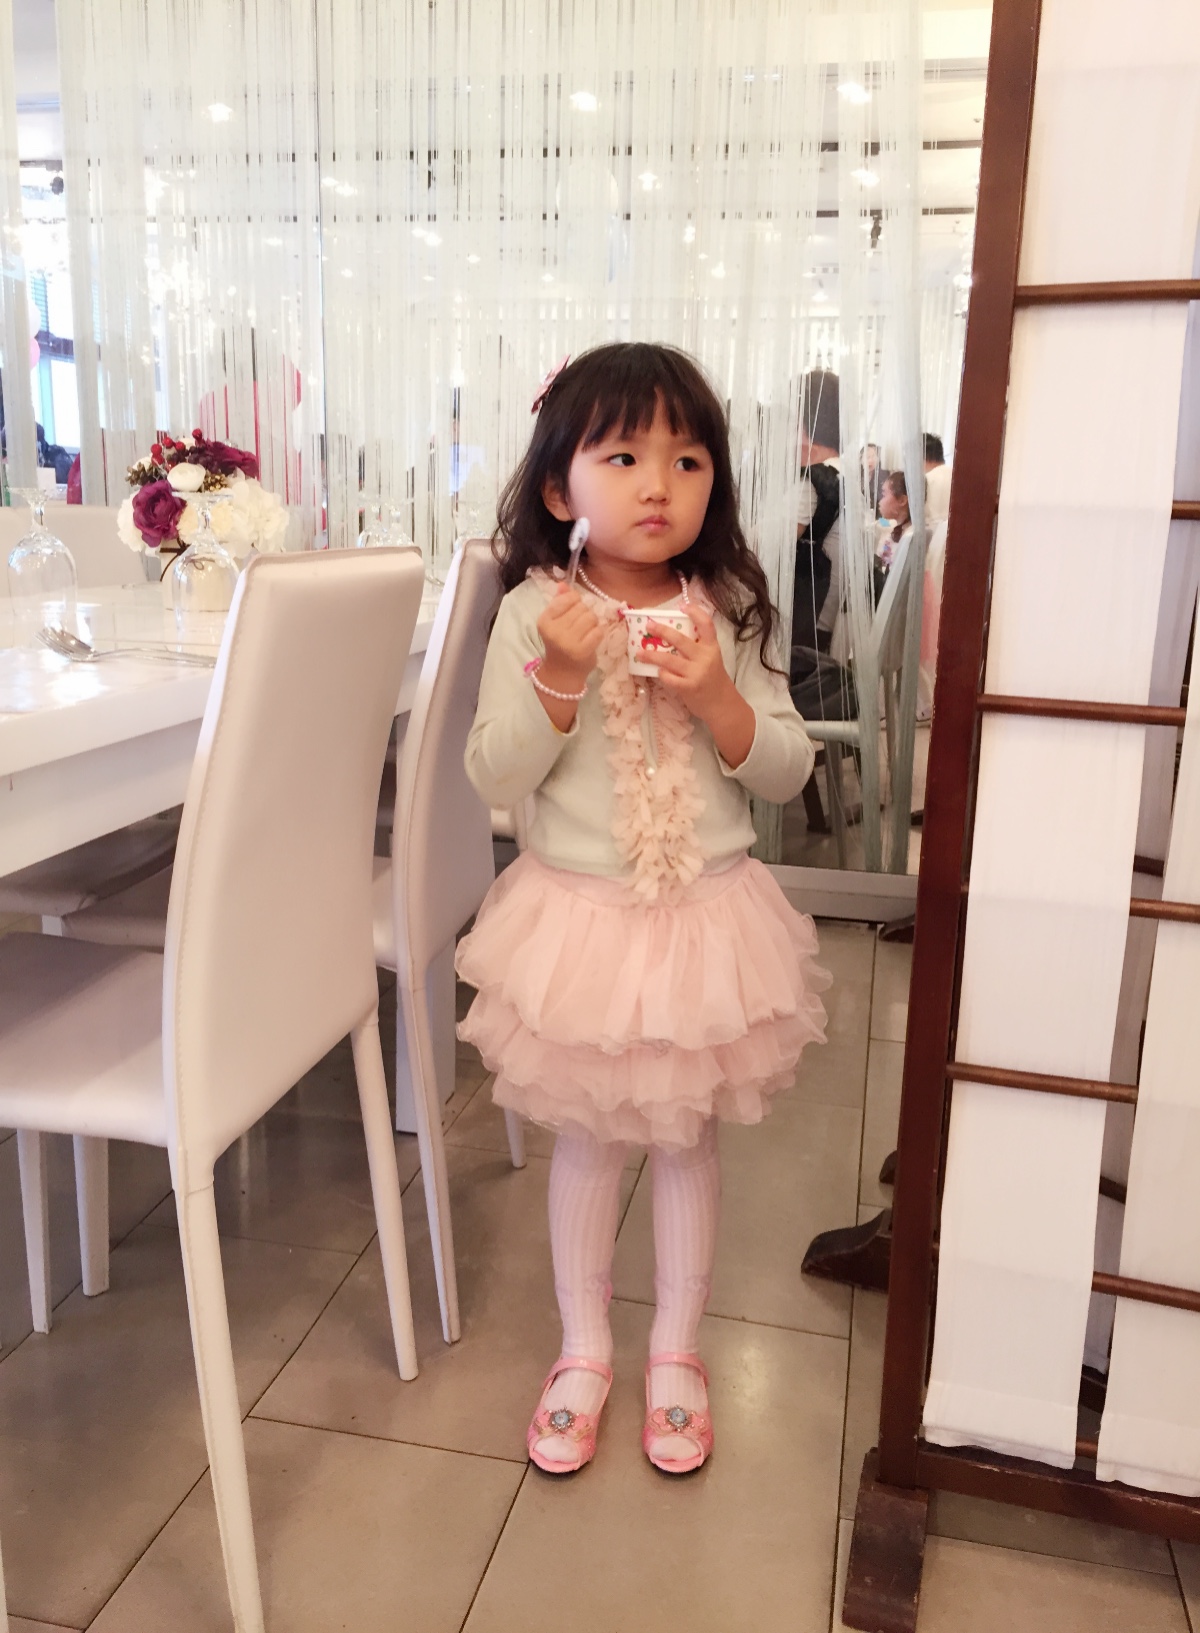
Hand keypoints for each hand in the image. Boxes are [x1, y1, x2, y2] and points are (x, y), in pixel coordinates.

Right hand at [536, 584, 602, 688]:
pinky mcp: (582, 651)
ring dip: (593, 623)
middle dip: (585, 613)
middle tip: (580, 626)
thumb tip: (563, 583)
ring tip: (586, 632)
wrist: (562, 673)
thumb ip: (559, 601)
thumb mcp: (556, 621)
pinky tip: (592, 639)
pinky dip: (598, 633)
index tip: (573, 612)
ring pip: (591, 617)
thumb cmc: (560, 644)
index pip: (567, 598)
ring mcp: (568, 641)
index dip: (575, 601)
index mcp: (544, 620)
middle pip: (581, 607)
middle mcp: (554, 630)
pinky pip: (598, 630)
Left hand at [644, 605, 733, 719]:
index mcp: (712, 647)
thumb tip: (671, 636)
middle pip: (680, 640)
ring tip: (639, 653)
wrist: (722, 704)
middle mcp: (705, 658)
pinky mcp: (689, 687)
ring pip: (669, 660)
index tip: (682, 605)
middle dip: (662, 631)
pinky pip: (669, 678)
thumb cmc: (713, 679)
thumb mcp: (711, 659)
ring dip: (652, 656)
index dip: (695, 612)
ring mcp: (696, 673)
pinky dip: (662, 674)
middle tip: (649, 626)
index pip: (707, 625)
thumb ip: (697, 648)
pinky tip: (658, 672)